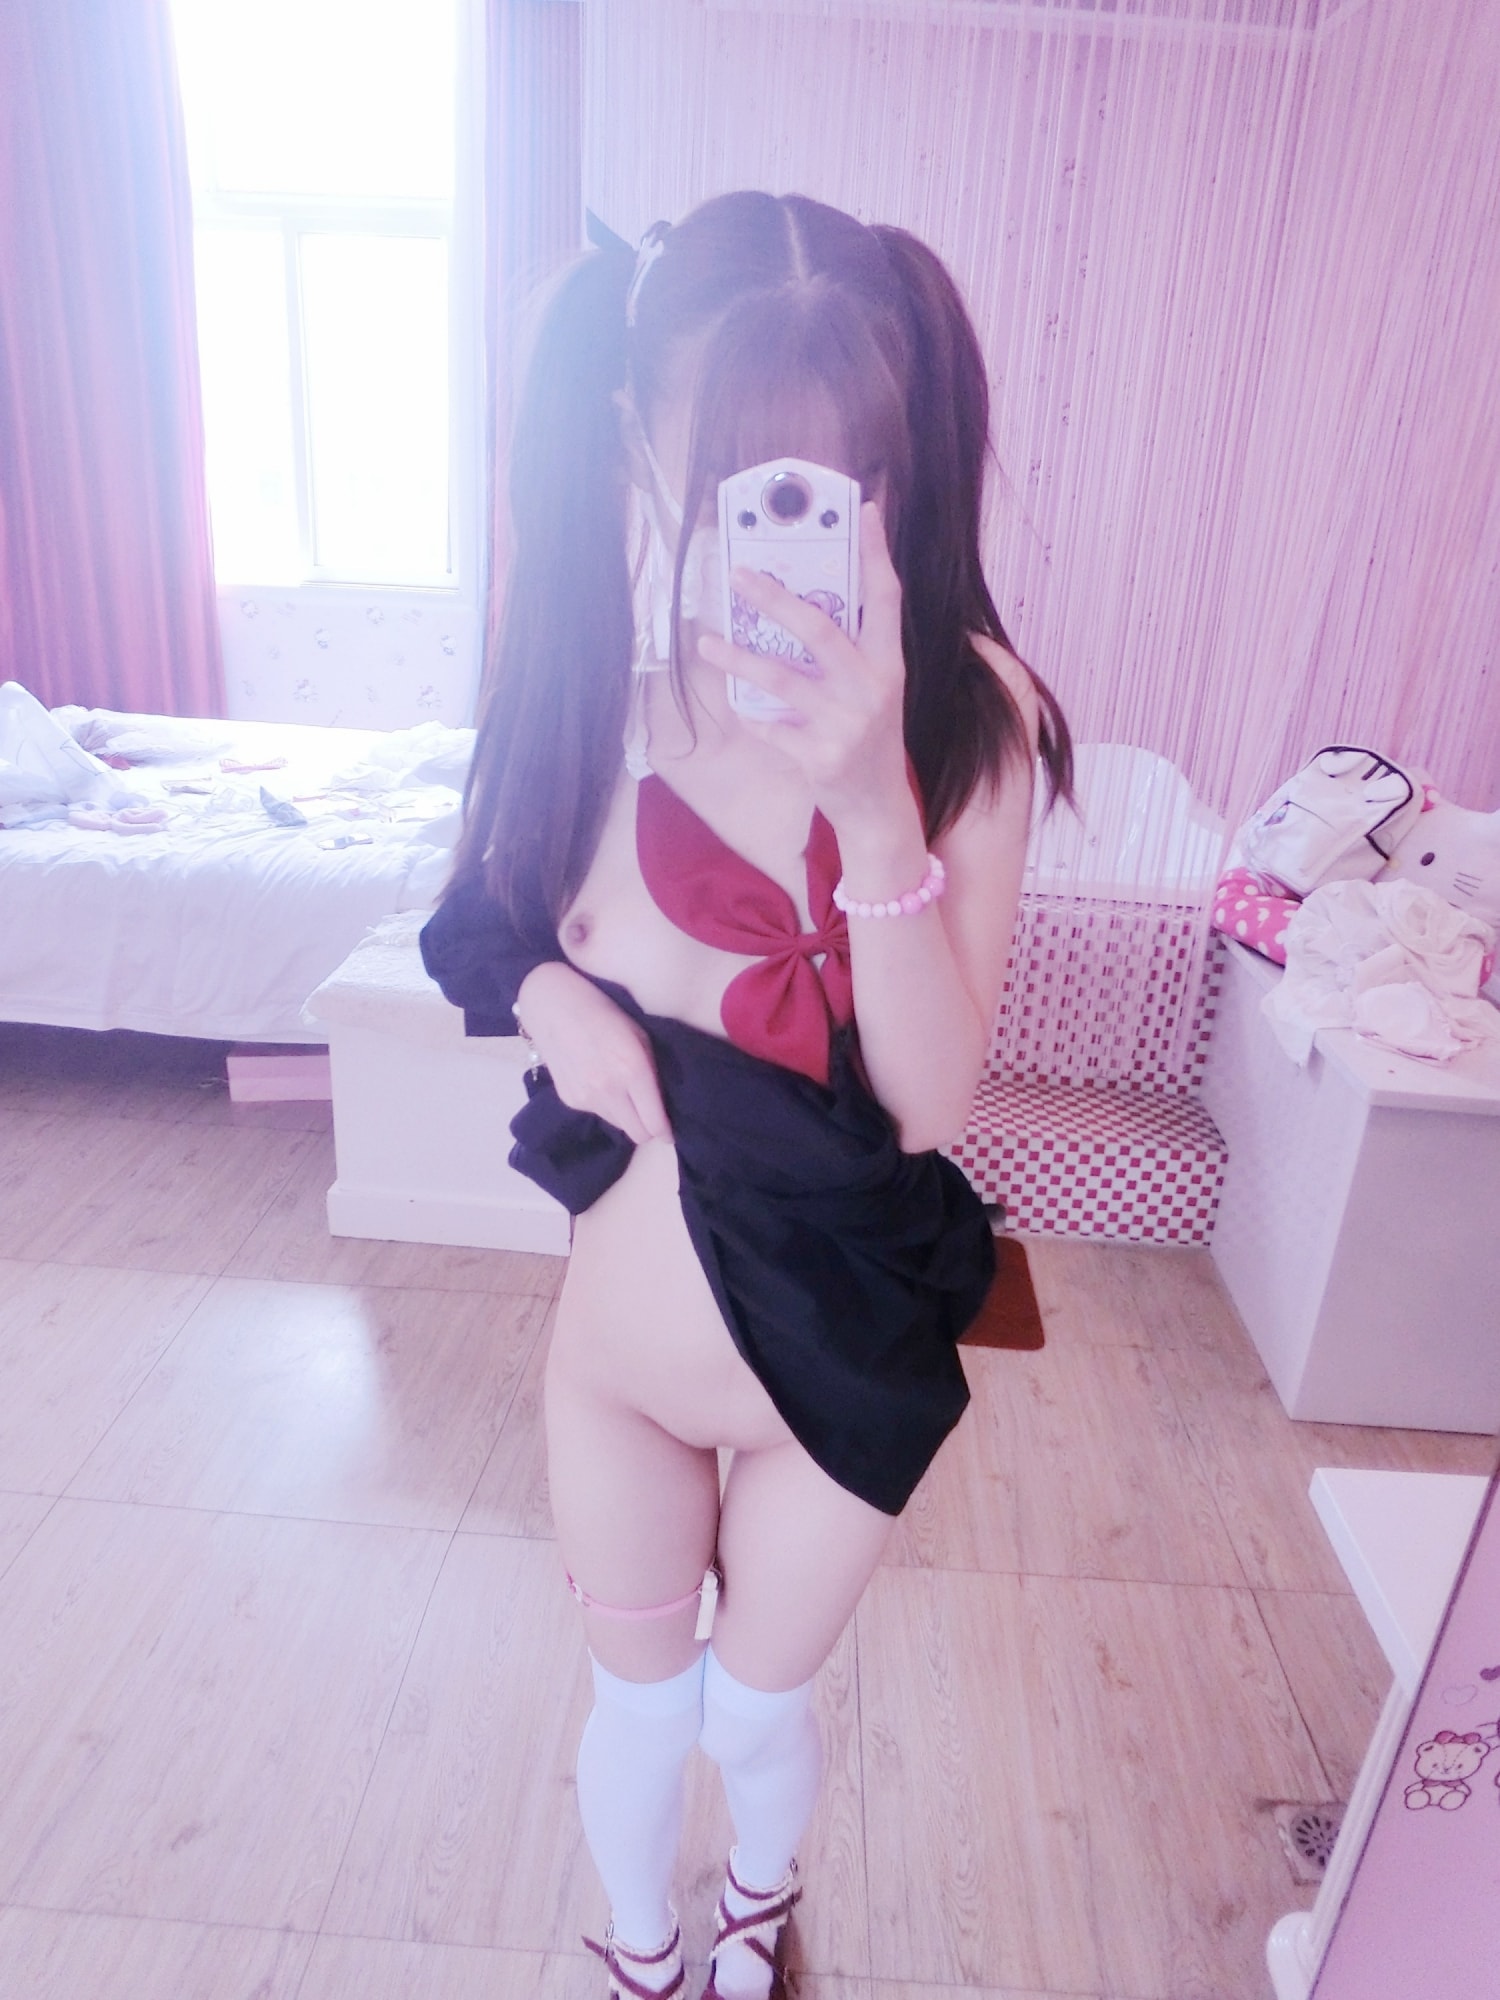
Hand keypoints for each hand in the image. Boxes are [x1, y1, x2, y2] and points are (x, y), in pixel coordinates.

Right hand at [516, 961, 669, 1145]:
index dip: (666, 1130)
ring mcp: (585, 1097)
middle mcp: (609, 1090)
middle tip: (651, 1114)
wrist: (551, 1004)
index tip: (670, 1130)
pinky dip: (604, 1104)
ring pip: (618, 1125)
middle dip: (648, 1128)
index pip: (654, 1123)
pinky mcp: (569, 1099)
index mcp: (632, 1070)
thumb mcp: (639, 1034)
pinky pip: (597, 1112)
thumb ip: (652, 1071)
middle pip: (637, 1134)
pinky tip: (598, 1079)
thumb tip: (662, 1102)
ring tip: (622, 1089)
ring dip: (626, 1115)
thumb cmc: (604, 1010)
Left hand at [696, 502, 910, 834]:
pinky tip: (737, 706)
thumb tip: (801, 602)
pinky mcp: (818, 758)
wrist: (876, 807)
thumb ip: (852, 652)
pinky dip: (751, 716)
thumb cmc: (870, 737)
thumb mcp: (876, 690)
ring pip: (781, 679)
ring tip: (707, 642)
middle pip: (819, 630)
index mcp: (889, 666)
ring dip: (738, 658)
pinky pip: (769, 727)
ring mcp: (844, 726)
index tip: (862, 511)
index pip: (886, 599)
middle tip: (739, 574)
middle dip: (774, 599)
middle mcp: (871, 690)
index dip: (876, 553)